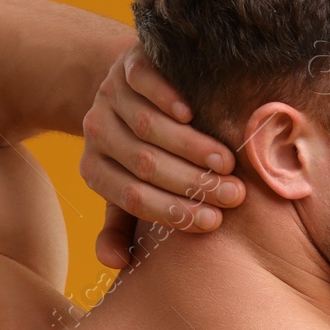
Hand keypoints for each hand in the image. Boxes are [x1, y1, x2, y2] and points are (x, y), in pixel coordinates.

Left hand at [80, 42, 246, 268]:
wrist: (129, 90)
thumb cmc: (142, 150)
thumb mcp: (130, 187)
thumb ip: (124, 224)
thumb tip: (116, 263)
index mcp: (95, 169)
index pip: (134, 197)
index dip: (175, 212)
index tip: (215, 222)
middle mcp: (97, 132)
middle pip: (144, 163)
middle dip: (192, 183)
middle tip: (234, 194)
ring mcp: (110, 95)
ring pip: (146, 125)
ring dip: (190, 146)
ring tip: (228, 161)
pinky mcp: (127, 65)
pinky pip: (143, 83)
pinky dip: (167, 98)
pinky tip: (194, 113)